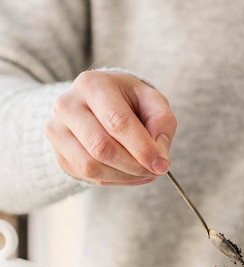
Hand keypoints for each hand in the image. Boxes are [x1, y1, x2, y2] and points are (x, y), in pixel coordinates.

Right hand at [45, 70, 176, 185]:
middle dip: (134, 165)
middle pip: (101, 147)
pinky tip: (126, 172)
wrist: (96, 106)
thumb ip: (161, 122)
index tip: (162, 164)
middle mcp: (67, 105)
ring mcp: (57, 130)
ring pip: (91, 167)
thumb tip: (159, 156)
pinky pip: (88, 177)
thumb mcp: (151, 101)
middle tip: (154, 170)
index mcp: (93, 85)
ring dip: (124, 176)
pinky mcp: (59, 153)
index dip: (142, 148)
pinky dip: (114, 180)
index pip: (117, 122)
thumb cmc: (128, 102)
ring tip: (142, 172)